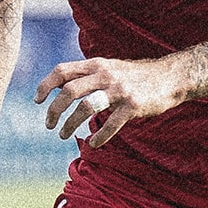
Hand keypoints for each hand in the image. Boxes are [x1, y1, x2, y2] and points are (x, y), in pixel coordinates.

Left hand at [36, 55, 184, 145]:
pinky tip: (93, 143)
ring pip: (85, 108)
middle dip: (53, 110)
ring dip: (70, 125)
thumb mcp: (110, 68)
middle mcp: (105, 74)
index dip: (45, 85)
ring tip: (63, 135)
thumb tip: (61, 87)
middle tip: (49, 124)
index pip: (62, 71)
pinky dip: (98, 137)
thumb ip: (88, 75)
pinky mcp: (132, 105)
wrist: (170, 77)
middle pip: (68, 91)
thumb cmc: (136, 76)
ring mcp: (119, 90)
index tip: (37, 100)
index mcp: (97, 64)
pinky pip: (110, 124)